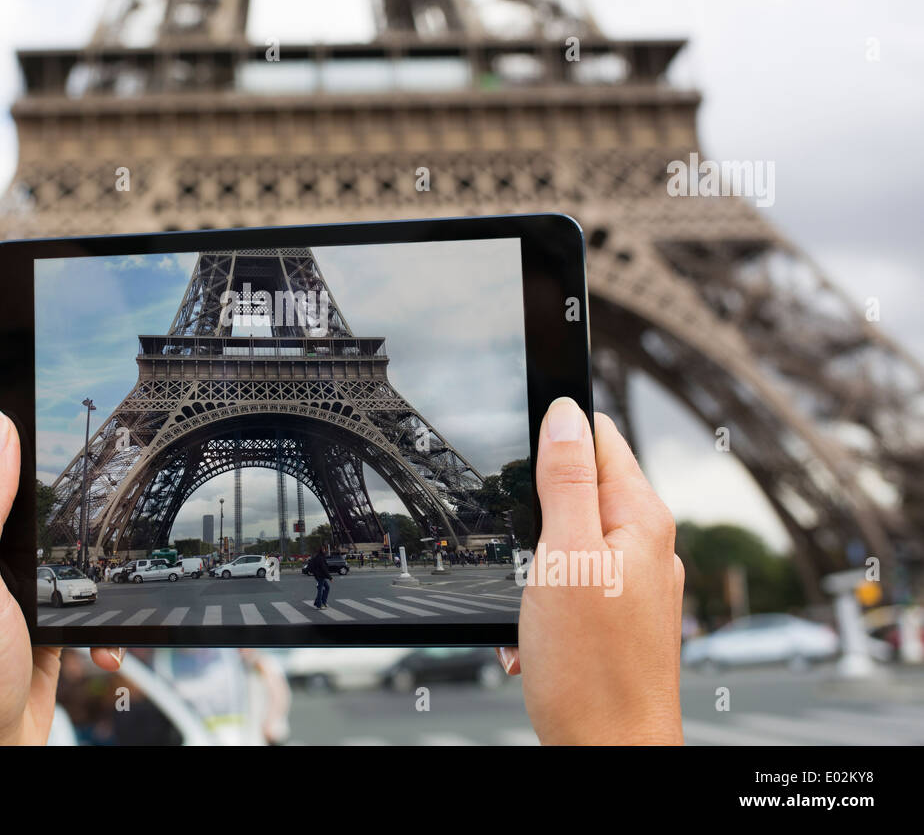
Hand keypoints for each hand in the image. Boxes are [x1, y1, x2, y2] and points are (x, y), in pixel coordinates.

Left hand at [0, 409, 122, 744]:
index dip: (27, 438)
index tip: (75, 429)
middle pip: (39, 500)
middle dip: (80, 509)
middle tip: (117, 511)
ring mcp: (10, 587)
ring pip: (69, 550)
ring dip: (98, 571)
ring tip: (117, 587)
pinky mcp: (39, 618)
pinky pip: (82, 600)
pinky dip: (102, 623)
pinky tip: (106, 643)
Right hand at [498, 397, 683, 744]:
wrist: (610, 753)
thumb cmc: (591, 670)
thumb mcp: (565, 557)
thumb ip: (566, 480)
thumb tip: (565, 413)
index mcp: (641, 518)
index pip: (598, 437)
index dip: (553, 438)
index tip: (521, 465)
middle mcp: (645, 545)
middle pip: (576, 489)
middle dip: (534, 515)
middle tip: (527, 558)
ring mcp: (632, 583)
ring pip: (564, 541)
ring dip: (534, 567)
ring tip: (533, 608)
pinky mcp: (617, 617)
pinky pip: (567, 585)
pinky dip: (542, 604)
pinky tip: (535, 637)